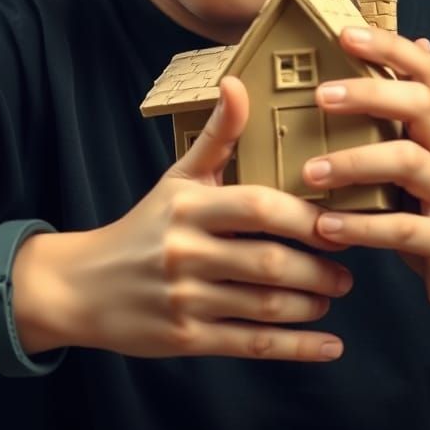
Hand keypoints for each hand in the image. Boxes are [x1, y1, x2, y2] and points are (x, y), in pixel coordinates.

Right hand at [59, 76, 351, 360]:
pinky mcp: (186, 338)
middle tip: (347, 268)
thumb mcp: (177, 177)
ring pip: (264, 306)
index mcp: (189, 206)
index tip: (339, 221)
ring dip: (311, 303)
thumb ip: (216, 136)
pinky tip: (330, 346)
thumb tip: (236, 81)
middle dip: (319, 268)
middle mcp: (186, 251)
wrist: (82, 285)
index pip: (257, 207)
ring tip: (333, 293)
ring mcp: (185, 298)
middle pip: (269, 262)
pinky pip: (251, 344)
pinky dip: (297, 348)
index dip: (304, 217)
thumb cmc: (144, 225)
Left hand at [303, 26, 429, 341]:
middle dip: (369, 93)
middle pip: (420, 105)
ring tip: (308, 173)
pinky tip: (326, 227)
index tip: (343, 33)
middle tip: (319, 95)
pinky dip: (363, 227)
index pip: (425, 72)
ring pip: (410, 163)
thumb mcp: (427, 159)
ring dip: (354, 163)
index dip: (389, 46)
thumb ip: (409, 113)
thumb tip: (416, 43)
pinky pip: (406, 229)